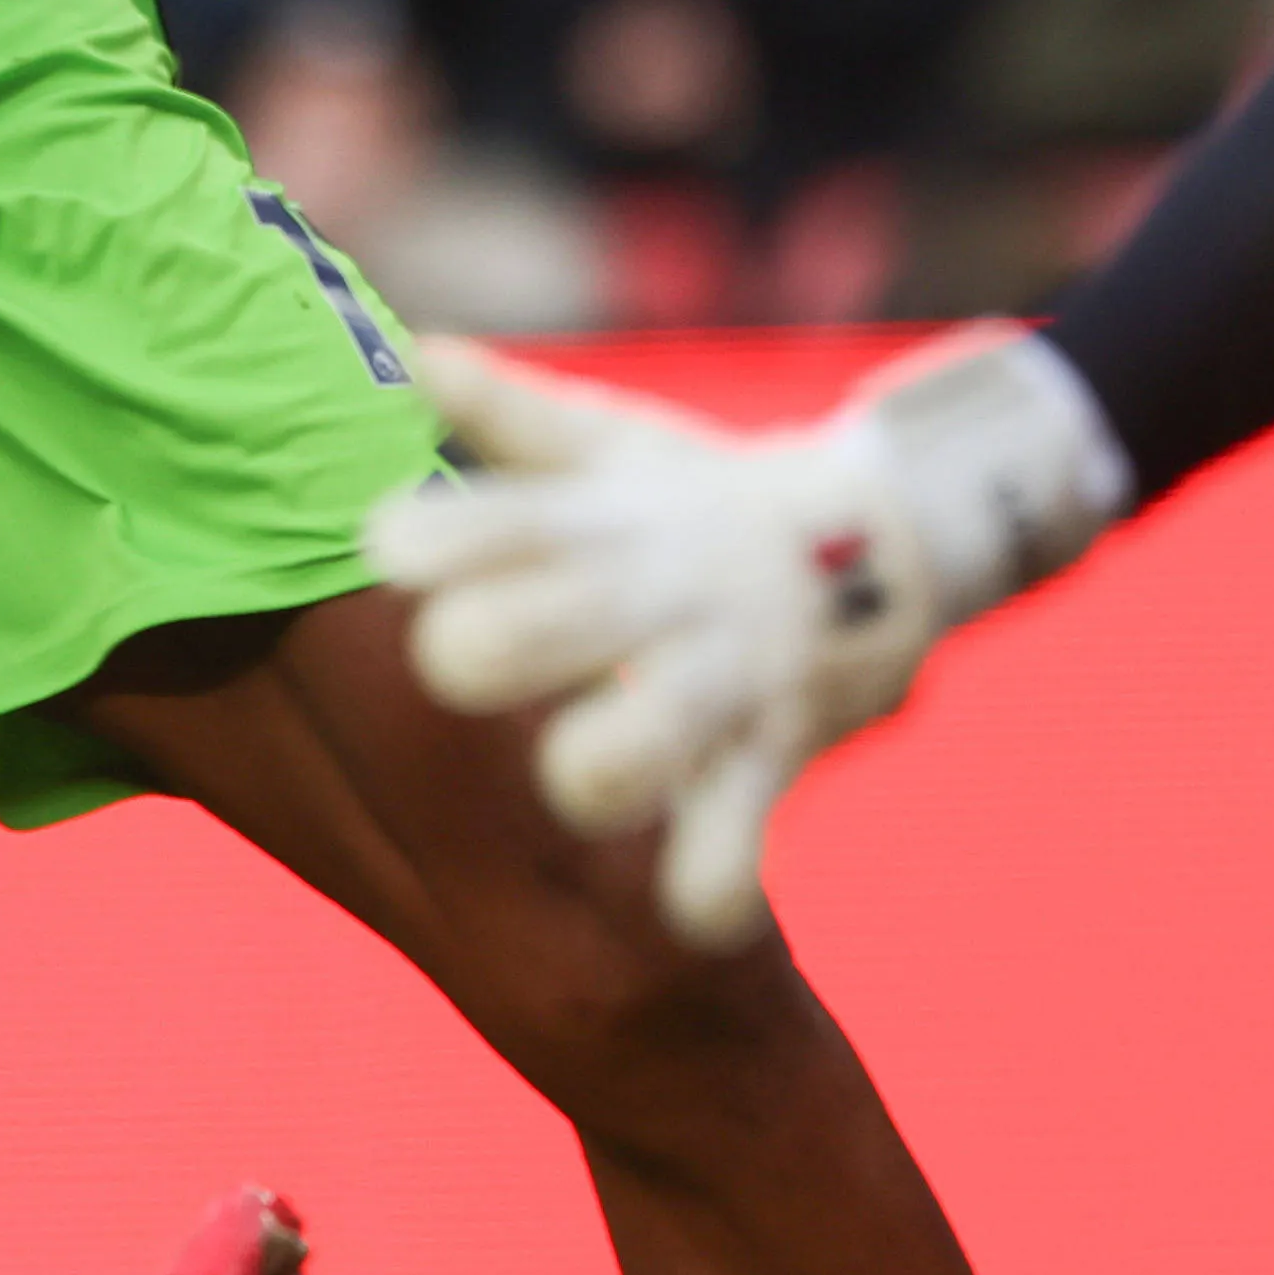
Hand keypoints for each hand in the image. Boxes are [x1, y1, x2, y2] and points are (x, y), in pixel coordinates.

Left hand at [360, 334, 1127, 946]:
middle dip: (515, 638)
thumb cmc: (703, 496)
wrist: (894, 538)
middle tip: (443, 659)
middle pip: (582, 613)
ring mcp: (728, 670)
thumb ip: (514, 417)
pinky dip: (719, 874)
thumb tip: (417, 354)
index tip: (380, 545)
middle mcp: (664, 589)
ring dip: (617, 761)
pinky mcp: (777, 745)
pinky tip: (690, 919)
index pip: (519, 511)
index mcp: (609, 514)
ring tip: (572, 788)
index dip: (452, 531)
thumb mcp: (618, 447)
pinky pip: (745, 819)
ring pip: (669, 726)